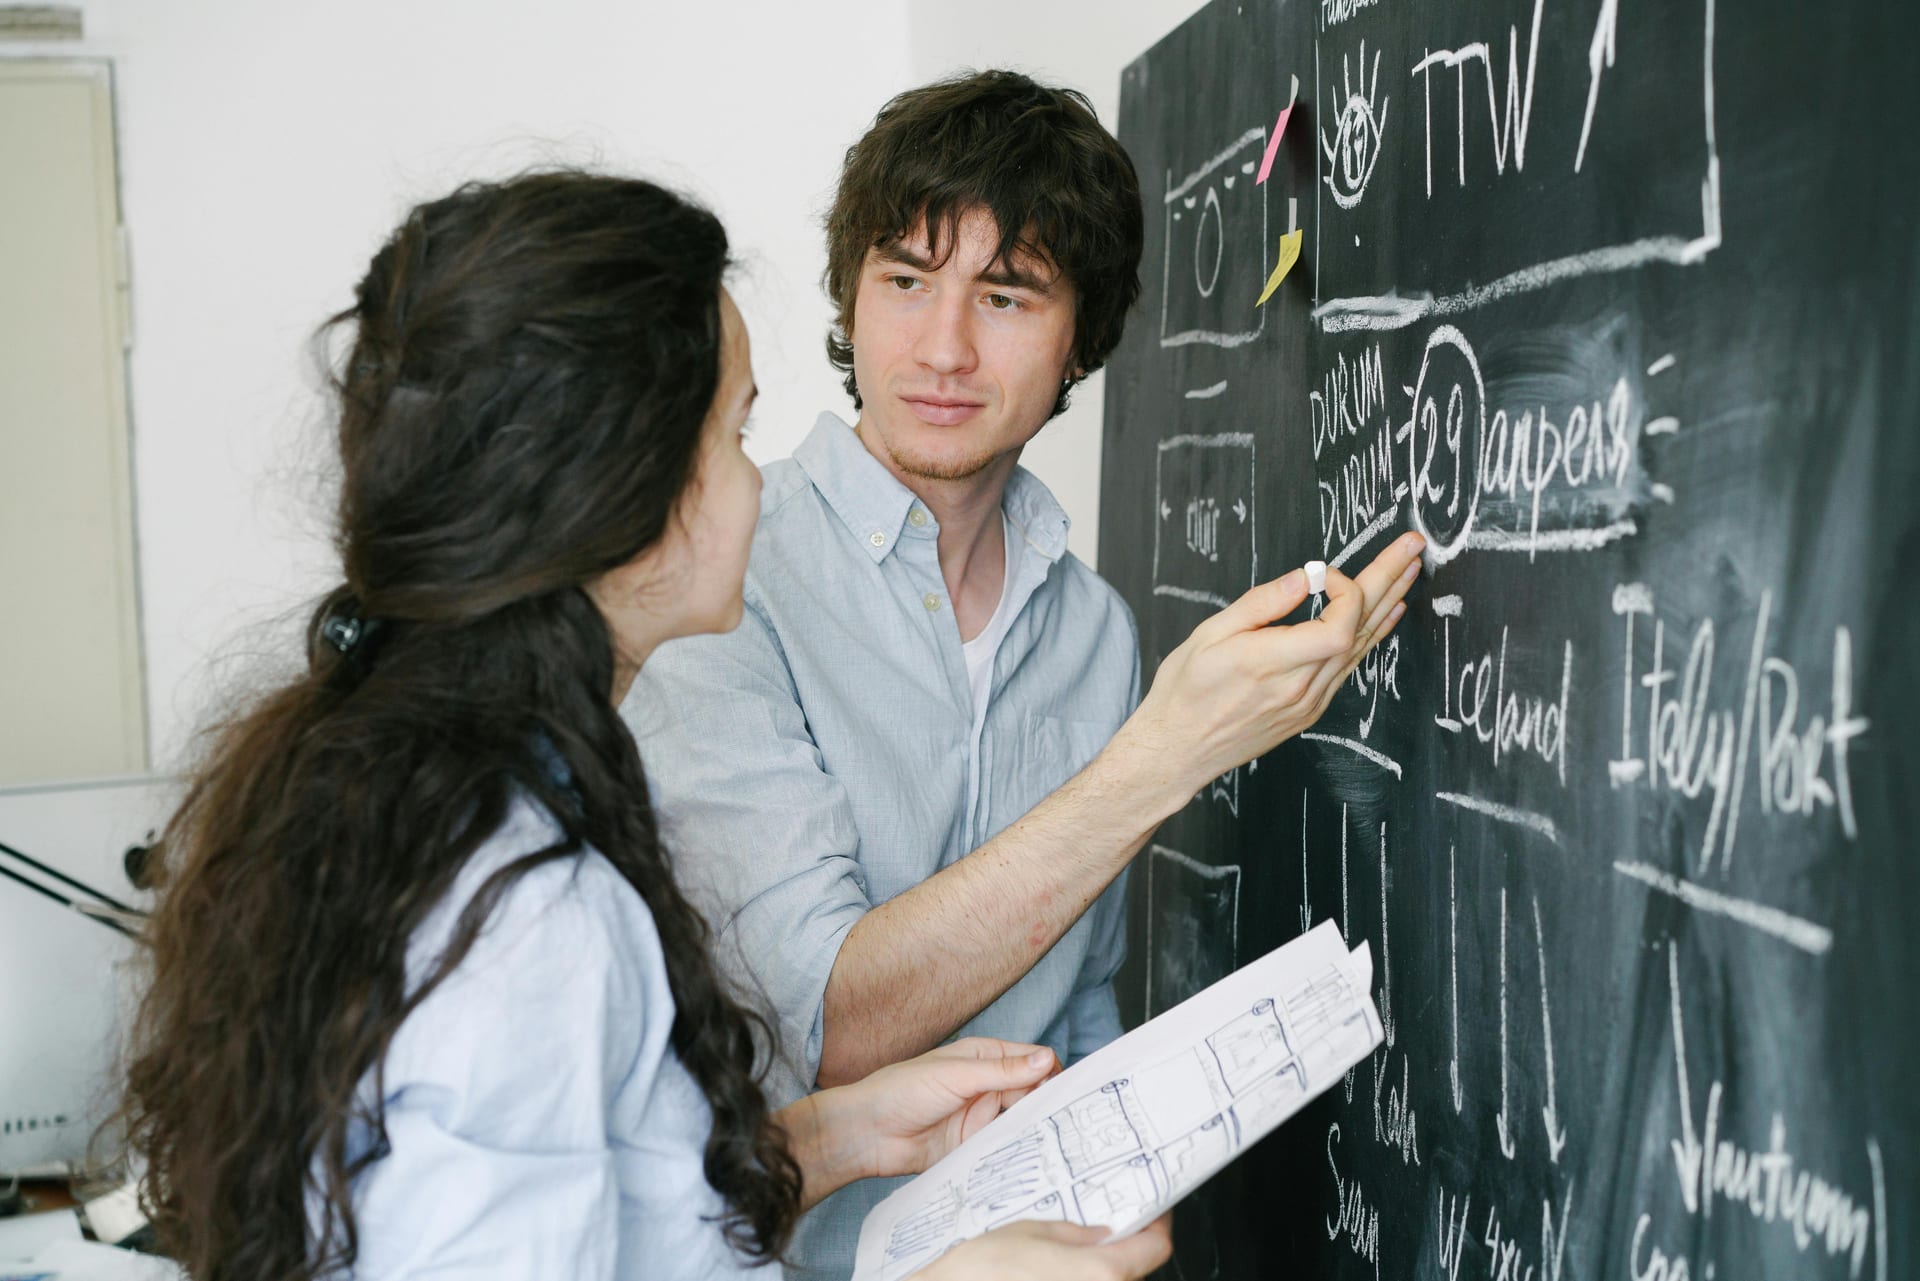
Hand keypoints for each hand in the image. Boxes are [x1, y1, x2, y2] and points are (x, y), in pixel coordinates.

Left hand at [790, 1039, 1056, 1204]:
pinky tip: (1031, 1158)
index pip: (1032, 1061)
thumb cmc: (902, 1091)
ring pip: (1020, 1121)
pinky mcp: (973, 1145)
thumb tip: (1048, 1059)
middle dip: (1049, 1103)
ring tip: (1059, 1141)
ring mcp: (980, 1116)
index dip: (1053, 1073)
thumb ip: (1003, 1072)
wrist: (866, 1133)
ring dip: (1035, 1127)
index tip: (1073, 1091)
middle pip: (1031, 1092)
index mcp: (983, 1057)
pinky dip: (1017, 1150)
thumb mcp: (957, 1076)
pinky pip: (1003, 1146)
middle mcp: (985, 1085)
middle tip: (1073, 1120)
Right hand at [922, 1214, 1173, 1280]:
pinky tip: (1061, 1273)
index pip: (1157, 1247)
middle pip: (1136, 1269)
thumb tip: (1100, 1234)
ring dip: (1104, 1267)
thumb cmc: (983, 1272)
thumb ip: (1076, 1233)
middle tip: (1109, 1225)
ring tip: (1078, 1251)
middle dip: (1127, 1246)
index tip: (1152, 1210)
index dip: (1157, 1223)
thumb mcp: (1032, 1231)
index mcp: (1102, 1273)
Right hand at [1121, 532, 1423, 799]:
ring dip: (1386, 605)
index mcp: (1269, 664)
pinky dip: (1371, 635)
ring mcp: (1309, 702)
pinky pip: (1350, 666)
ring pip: (1361, 648)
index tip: (1324, 572)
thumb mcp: (1208, 635)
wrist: (1178, 750)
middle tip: (1412, 547)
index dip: (1345, 590)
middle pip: (1360, 630)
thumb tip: (1303, 578)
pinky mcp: (1310, 710)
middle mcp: (1299, 688)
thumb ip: (1260, 604)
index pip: (1338, 626)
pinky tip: (1385, 615)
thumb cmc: (1185, 692)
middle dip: (1388, 580)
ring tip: (1409, 571)